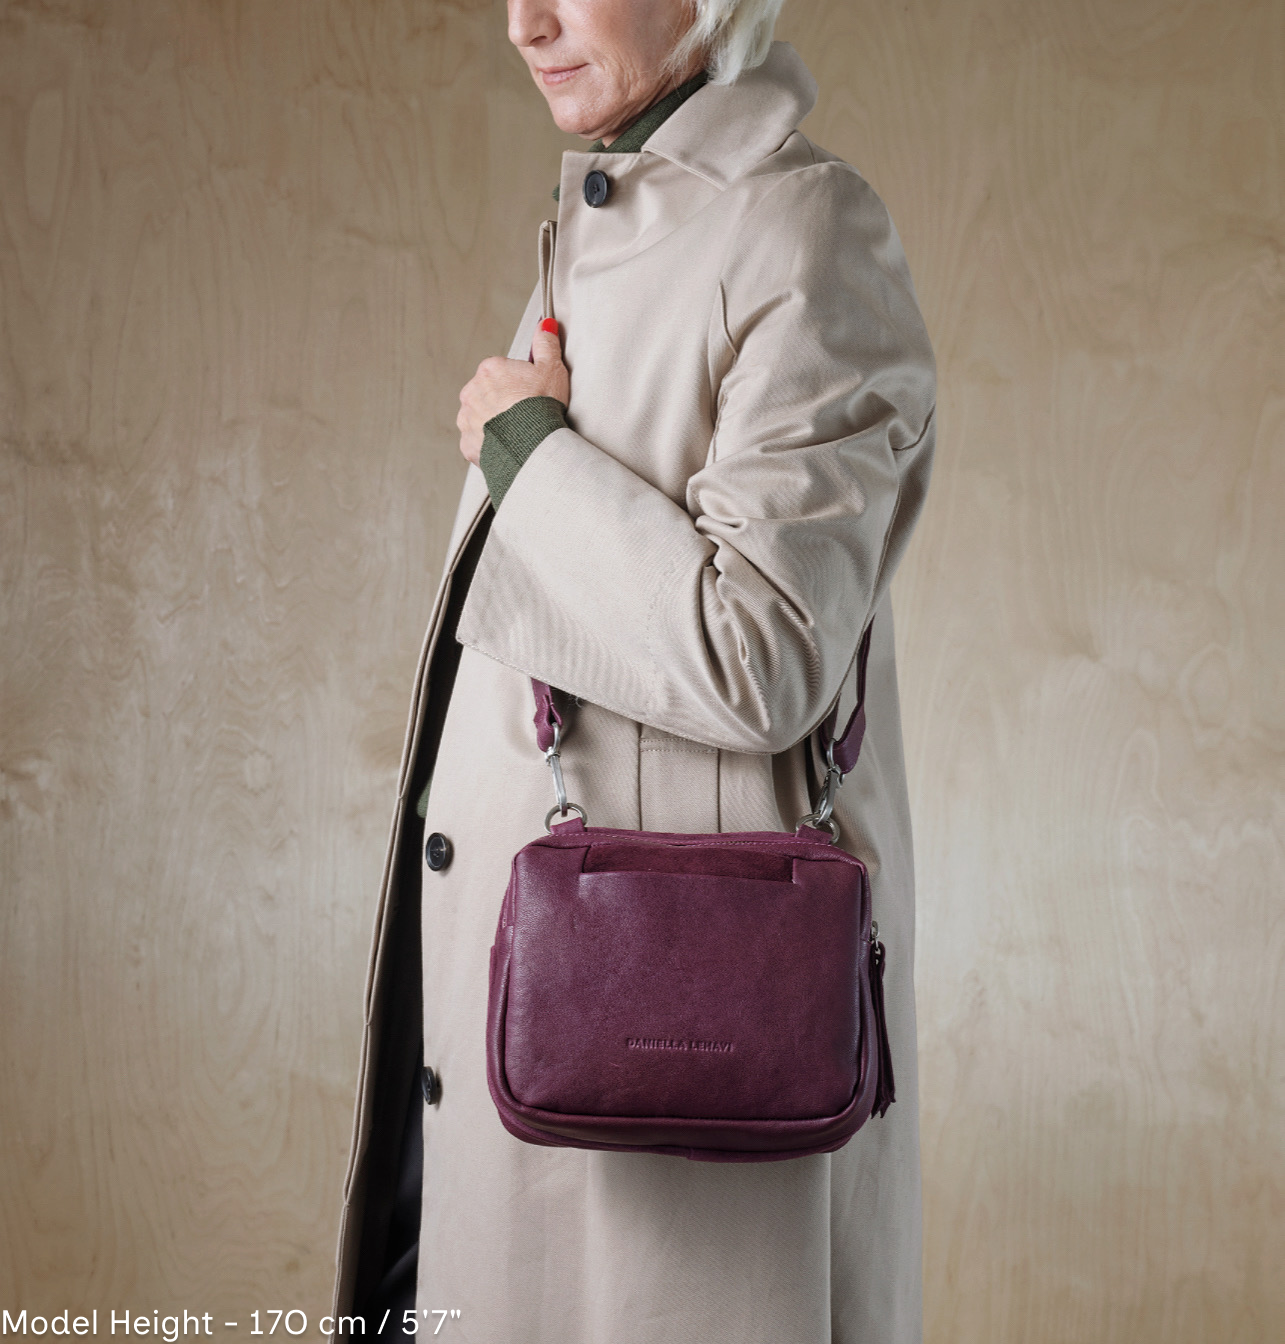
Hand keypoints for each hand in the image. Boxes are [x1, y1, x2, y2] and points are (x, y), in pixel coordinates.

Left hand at [456, 320, 569, 464]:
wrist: (535, 444)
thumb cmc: (542, 406)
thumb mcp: (551, 368)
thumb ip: (546, 344)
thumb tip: (545, 325)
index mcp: (489, 370)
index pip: (501, 372)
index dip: (519, 383)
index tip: (530, 393)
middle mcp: (472, 392)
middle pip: (487, 394)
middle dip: (502, 401)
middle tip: (524, 412)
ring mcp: (467, 419)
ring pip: (479, 417)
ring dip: (493, 422)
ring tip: (516, 430)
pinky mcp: (468, 444)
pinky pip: (477, 442)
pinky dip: (489, 444)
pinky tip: (506, 445)